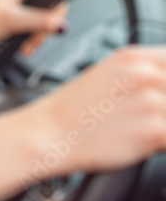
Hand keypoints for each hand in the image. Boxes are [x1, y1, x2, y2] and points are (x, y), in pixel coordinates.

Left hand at [0, 0, 66, 56]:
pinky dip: (25, 39)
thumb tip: (61, 24)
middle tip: (32, 42)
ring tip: (25, 47)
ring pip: (36, 21)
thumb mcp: (11, 20)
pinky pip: (26, 27)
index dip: (52, 12)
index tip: (46, 28)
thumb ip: (39, 21)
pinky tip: (21, 47)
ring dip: (33, 37)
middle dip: (40, 29)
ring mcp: (10, 5)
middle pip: (45, 9)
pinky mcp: (6, 18)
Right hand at [20, 45, 165, 175]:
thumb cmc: (72, 112)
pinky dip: (163, 143)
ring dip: (164, 125)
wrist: (47, 135)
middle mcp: (145, 73)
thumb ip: (145, 74)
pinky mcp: (155, 130)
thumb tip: (164, 86)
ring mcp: (152, 101)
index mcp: (133, 56)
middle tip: (149, 116)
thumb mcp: (108, 76)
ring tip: (142, 129)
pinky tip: (148, 144)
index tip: (161, 96)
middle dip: (165, 107)